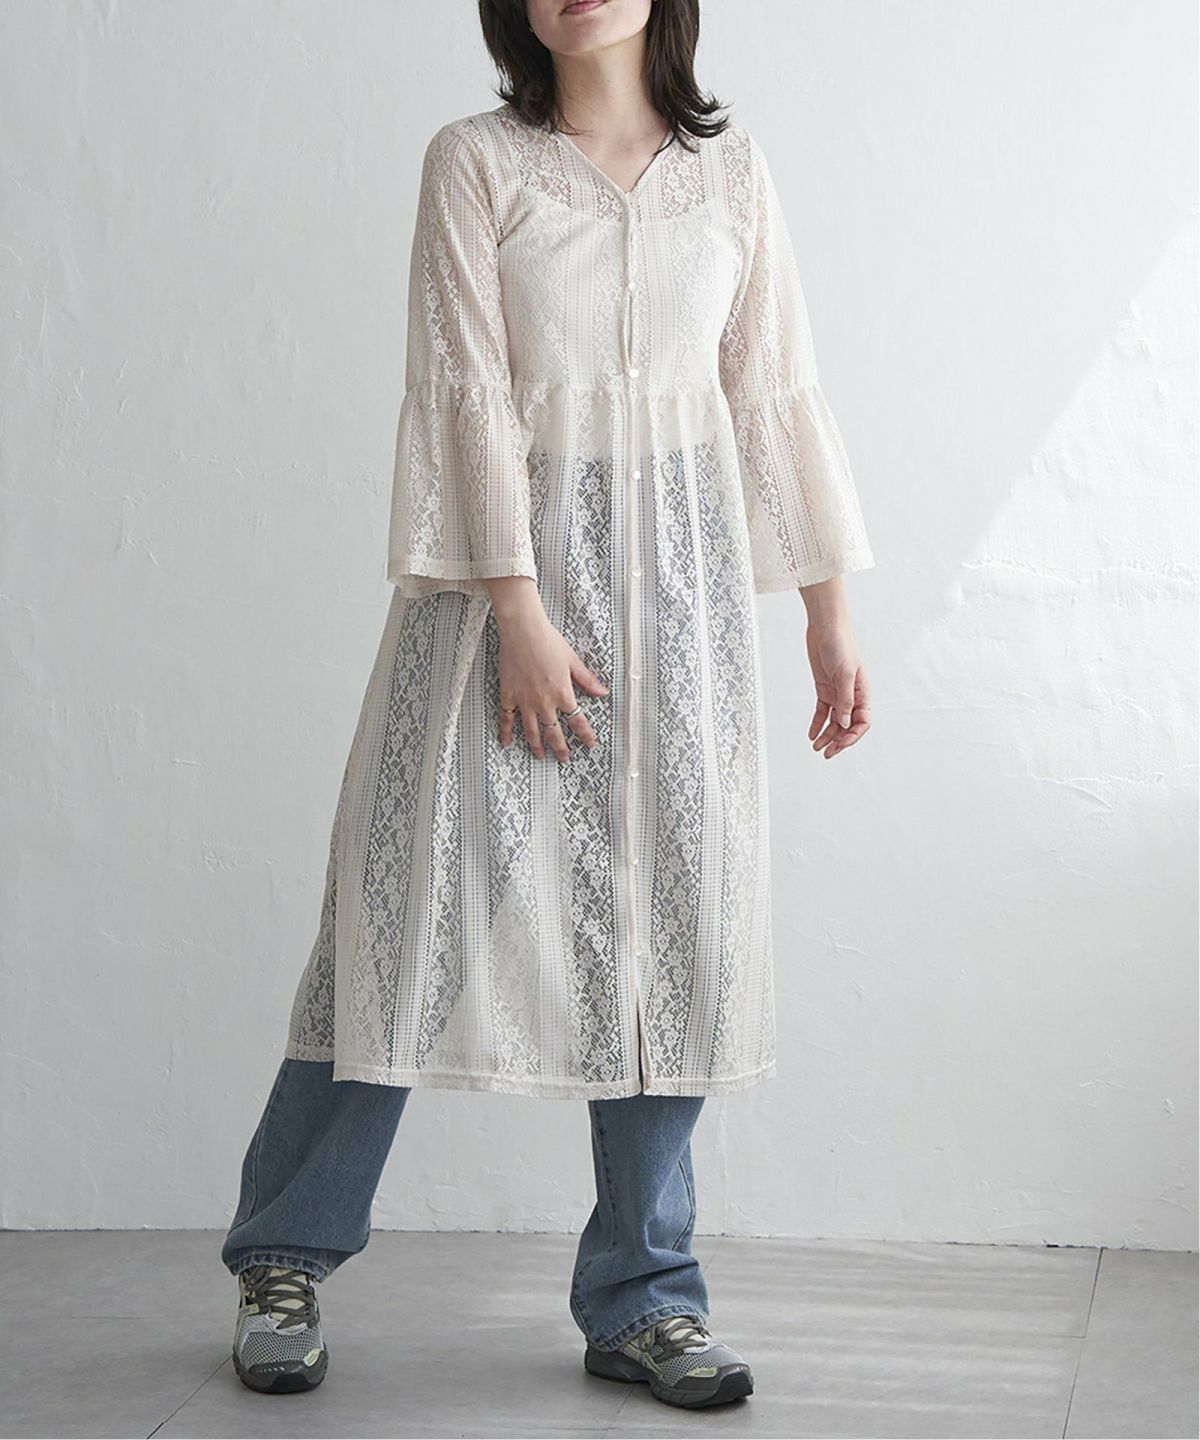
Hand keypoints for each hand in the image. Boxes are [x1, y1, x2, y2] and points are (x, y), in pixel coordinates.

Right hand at [487, 579, 607, 761]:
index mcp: (562, 693)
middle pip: (554, 732)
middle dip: (560, 748)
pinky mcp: (509, 695)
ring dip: (537, 746)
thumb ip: (587, 680)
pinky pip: (506, 718)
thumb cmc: (549, 641)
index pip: (577, 721)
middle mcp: (544, 702)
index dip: (585, 734)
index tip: (590, 744)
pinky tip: (506, 743)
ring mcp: (524, 701)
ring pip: (532, 730)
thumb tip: (603, 692)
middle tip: (563, 759)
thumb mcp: (572, 661)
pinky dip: (506, 732)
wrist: (523, 631)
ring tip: (540, 756)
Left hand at [805, 616, 870, 759]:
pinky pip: (822, 712)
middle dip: (838, 741)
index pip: (862, 722)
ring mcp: (837, 693)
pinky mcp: (824, 689)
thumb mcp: (844, 674)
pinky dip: (817, 724)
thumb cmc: (841, 645)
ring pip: (834, 721)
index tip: (840, 744)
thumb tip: (845, 723)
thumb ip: (845, 700)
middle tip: (826, 753)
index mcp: (863, 692)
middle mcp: (852, 695)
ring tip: (816, 747)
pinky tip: (811, 734)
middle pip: (848, 725)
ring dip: (826, 736)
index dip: (853, 736)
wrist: (825, 629)